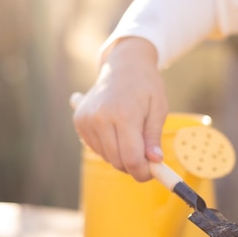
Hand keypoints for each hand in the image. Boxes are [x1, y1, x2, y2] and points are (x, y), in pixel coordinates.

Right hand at [72, 37, 167, 180]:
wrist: (124, 64)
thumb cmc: (146, 86)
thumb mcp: (158, 109)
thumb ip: (154, 137)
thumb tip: (155, 161)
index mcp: (123, 114)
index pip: (131, 158)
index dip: (143, 172)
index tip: (152, 172)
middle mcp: (100, 118)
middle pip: (118, 161)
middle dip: (134, 165)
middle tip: (147, 157)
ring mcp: (86, 119)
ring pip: (106, 157)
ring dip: (121, 156)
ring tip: (132, 137)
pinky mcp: (79, 121)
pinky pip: (96, 148)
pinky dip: (109, 148)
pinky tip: (117, 132)